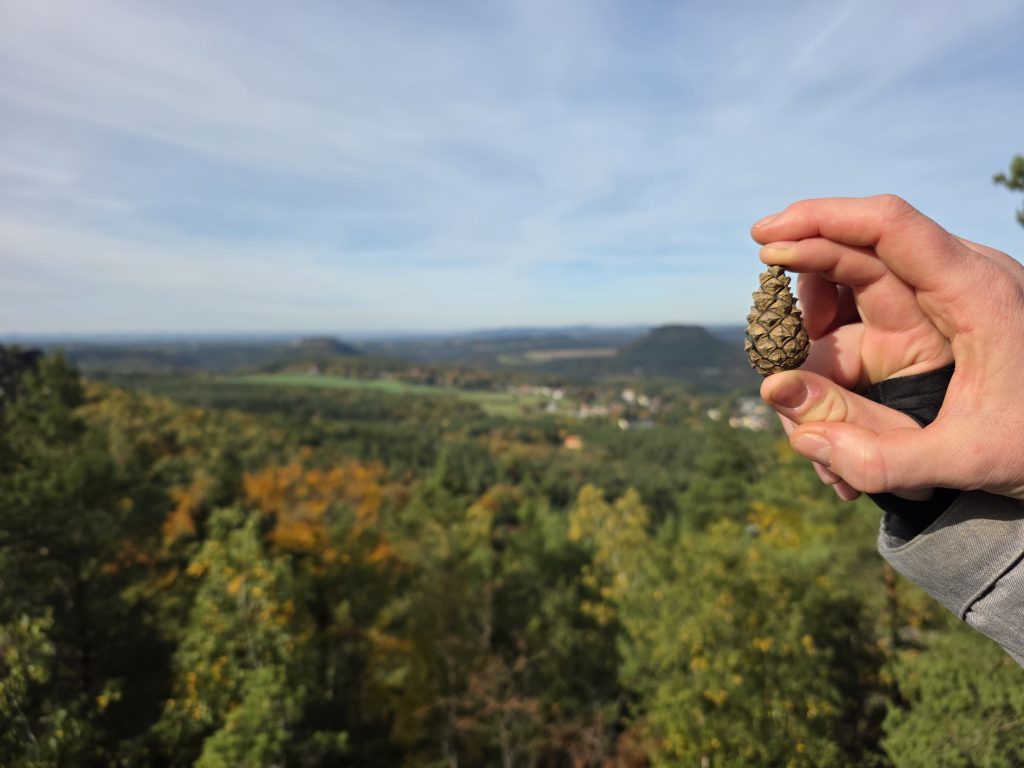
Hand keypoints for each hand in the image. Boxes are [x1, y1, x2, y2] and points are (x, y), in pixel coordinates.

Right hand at [749, 194, 1023, 499]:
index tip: (763, 238)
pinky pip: (871, 305)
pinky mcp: (937, 314)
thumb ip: (878, 459)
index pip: (889, 225)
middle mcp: (960, 278)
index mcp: (976, 291)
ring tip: (803, 368)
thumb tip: (796, 431)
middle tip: (764, 303)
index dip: (820, 220)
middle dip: (804, 261)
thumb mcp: (967, 461)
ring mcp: (947, 294)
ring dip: (817, 312)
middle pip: (864, 243)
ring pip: (860, 276)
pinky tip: (823, 376)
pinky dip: (835, 333)